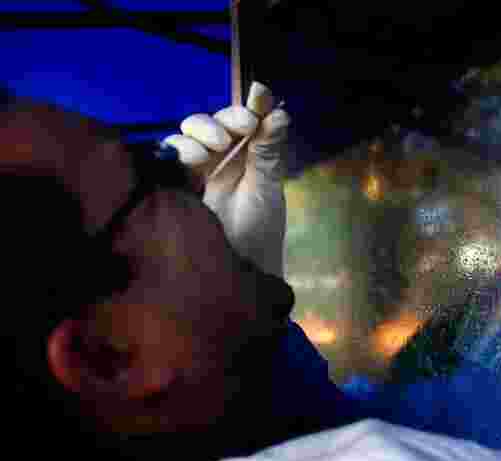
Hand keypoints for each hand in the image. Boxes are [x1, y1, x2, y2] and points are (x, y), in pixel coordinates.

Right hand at [162, 82, 289, 276]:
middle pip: (210, 124)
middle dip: (222, 120)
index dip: (249, 104)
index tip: (259, 93)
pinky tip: (190, 159)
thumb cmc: (258, 231)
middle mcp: (217, 160)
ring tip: (212, 149)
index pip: (242, 121)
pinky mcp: (172, 187)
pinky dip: (175, 151)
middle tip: (239, 130)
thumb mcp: (266, 187)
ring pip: (185, 137)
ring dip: (198, 133)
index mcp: (244, 156)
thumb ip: (269, 149)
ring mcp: (192, 173)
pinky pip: (164, 158)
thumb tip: (280, 110)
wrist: (240, 271)